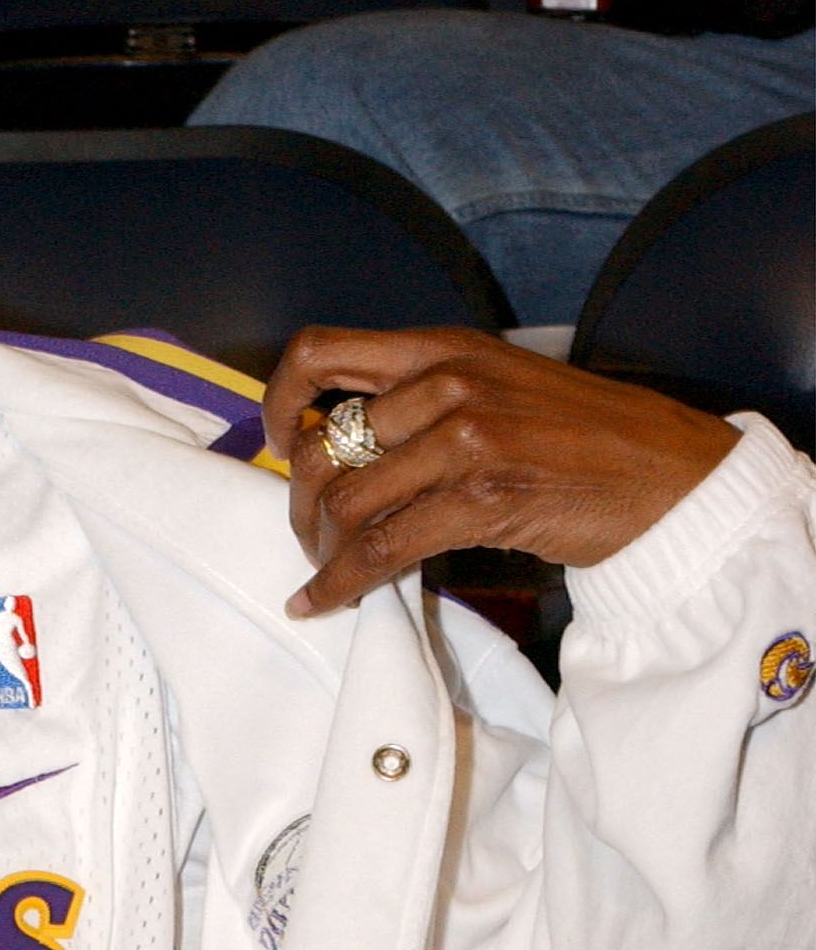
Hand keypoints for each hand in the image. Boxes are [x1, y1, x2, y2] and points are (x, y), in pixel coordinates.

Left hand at [263, 327, 736, 617]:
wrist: (670, 477)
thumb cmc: (586, 439)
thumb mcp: (500, 385)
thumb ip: (427, 399)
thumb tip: (346, 443)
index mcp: (444, 346)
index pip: (320, 351)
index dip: (280, 401)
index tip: (279, 441)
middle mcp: (446, 381)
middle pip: (321, 443)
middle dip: (301, 501)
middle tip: (311, 533)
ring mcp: (464, 436)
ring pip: (344, 500)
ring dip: (321, 548)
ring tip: (326, 571)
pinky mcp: (480, 496)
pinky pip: (381, 549)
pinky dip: (339, 584)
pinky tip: (322, 603)